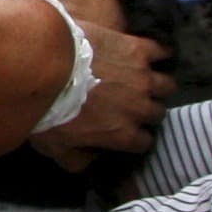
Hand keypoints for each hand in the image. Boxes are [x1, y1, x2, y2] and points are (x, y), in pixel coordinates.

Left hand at [32, 20, 172, 170]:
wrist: (44, 66)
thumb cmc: (47, 110)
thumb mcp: (55, 148)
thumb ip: (77, 160)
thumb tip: (90, 163)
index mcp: (123, 133)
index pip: (144, 142)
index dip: (137, 136)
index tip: (128, 130)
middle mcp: (140, 107)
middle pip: (157, 112)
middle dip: (148, 110)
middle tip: (134, 102)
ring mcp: (141, 77)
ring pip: (166, 84)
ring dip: (159, 84)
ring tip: (149, 79)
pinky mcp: (137, 48)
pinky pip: (160, 51)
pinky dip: (160, 52)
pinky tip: (156, 52)